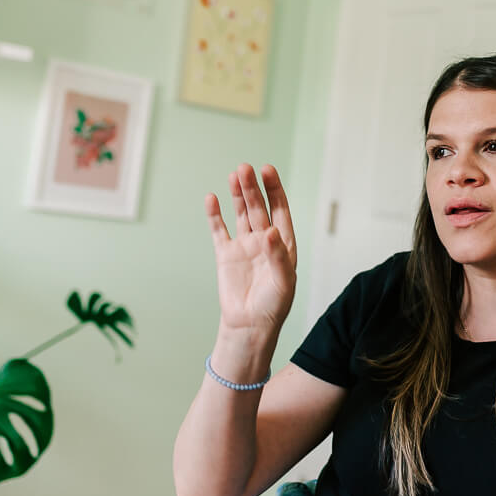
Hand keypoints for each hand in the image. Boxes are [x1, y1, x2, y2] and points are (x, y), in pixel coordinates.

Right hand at [206, 164, 297, 335]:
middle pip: (259, 207)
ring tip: (234, 175)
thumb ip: (277, 256)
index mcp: (283, 244)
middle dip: (253, 188)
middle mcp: (264, 240)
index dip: (275, 190)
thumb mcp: (283, 283)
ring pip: (241, 213)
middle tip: (245, 168)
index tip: (267, 171)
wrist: (249, 326)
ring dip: (238, 195)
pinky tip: (212, 198)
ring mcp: (244, 246)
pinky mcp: (225, 255)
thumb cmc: (273, 306)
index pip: (280, 210)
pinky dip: (215, 215)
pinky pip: (219, 230)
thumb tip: (270, 230)